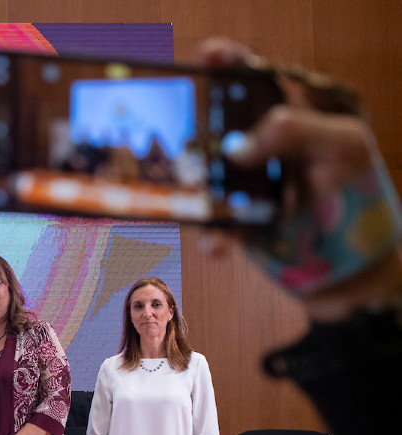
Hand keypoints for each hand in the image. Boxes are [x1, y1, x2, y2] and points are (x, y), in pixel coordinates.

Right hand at [197, 39, 401, 304]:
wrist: (353, 272)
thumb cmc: (360, 202)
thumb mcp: (342, 149)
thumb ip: (294, 131)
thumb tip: (235, 148)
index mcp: (293, 121)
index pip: (258, 82)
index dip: (231, 64)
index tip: (206, 56)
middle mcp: (264, 150)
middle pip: (217, 126)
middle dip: (195, 127)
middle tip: (180, 132)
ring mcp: (246, 186)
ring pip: (203, 175)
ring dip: (194, 186)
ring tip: (197, 197)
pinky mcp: (235, 222)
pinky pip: (208, 221)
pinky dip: (208, 233)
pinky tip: (220, 244)